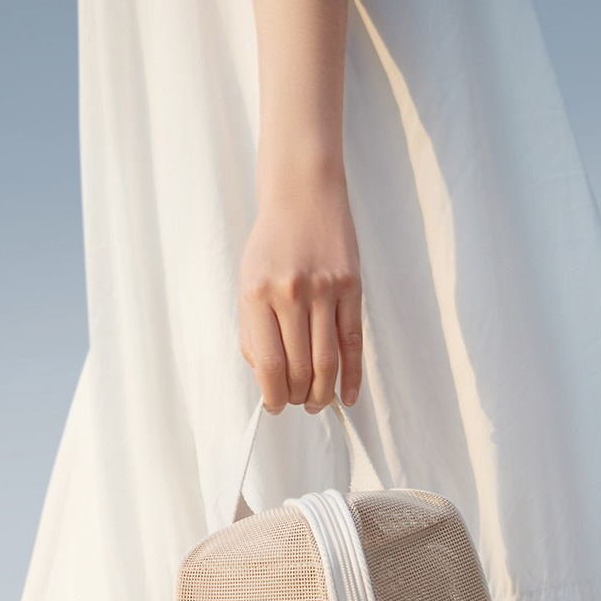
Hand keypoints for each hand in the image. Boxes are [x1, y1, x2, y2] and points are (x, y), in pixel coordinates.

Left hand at [238, 175, 362, 413]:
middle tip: (297, 405)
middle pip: (299, 367)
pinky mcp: (352, 287)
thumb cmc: (271, 242)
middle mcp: (291, 294)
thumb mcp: (247, 282)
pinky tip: (349, 396)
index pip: (269, 364)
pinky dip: (352, 375)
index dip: (273, 396)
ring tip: (317, 404)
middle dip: (297, 397)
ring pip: (327, 360)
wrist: (302, 193)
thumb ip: (253, 331)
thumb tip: (266, 378)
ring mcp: (324, 290)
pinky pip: (353, 341)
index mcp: (257, 295)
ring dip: (322, 392)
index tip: (274, 407)